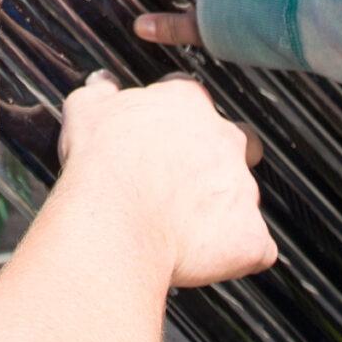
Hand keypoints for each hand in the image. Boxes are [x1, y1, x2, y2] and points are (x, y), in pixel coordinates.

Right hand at [56, 73, 275, 287]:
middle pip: (238, 143)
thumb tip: (102, 84)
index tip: (158, 144)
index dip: (176, 126)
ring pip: (244, 197)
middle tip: (178, 187)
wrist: (114, 223)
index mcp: (188, 103)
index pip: (194, 101)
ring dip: (220, 210)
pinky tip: (199, 257)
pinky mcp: (252, 236)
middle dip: (216, 163)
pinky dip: (234, 253)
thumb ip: (101, 92)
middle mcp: (226, 139)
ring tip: (179, 230)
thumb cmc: (99, 168)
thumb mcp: (86, 112)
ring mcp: (244, 188)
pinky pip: (255, 246)